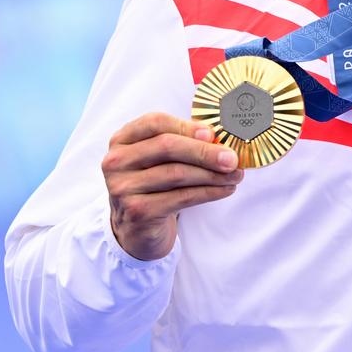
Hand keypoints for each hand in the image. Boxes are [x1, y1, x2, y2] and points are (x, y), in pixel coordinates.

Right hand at [102, 112, 242, 260]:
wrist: (136, 229)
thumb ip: (181, 143)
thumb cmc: (154, 186)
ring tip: (235, 175)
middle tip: (232, 158)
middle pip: (167, 147)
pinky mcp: (138, 211)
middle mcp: (116, 162)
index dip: (186, 126)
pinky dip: (209, 192)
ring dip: (212, 174)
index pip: (155, 123)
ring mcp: (124, 187)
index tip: (212, 134)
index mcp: (122, 140)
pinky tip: (225, 190)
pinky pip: (182, 197)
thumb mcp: (159, 160)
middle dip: (205, 151)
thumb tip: (217, 137)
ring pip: (177, 173)